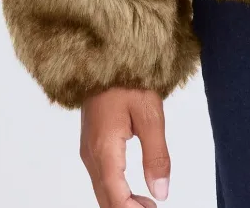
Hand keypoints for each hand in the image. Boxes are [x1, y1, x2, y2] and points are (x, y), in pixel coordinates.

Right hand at [80, 87, 170, 206]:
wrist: (106, 56)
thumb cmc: (129, 79)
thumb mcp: (151, 115)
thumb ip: (156, 155)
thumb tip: (160, 192)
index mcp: (104, 149)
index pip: (115, 197)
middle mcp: (91, 155)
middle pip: (105, 198)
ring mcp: (88, 150)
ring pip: (102, 190)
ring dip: (122, 202)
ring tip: (148, 205)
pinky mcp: (92, 144)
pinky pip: (101, 178)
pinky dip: (116, 191)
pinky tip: (134, 191)